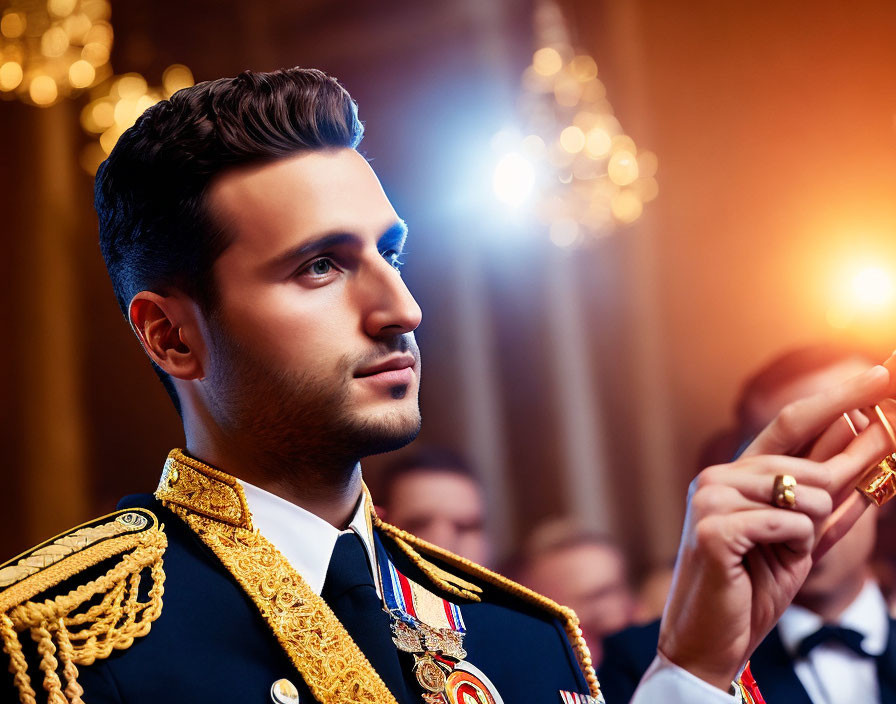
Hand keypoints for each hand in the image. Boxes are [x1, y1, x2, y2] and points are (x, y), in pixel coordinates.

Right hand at [657, 361, 895, 689]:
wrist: (712, 639)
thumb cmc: (755, 586)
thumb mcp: (804, 535)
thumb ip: (832, 488)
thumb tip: (870, 437)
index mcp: (739, 473)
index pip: (793, 422)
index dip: (839, 397)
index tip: (880, 374)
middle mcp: (720, 475)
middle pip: (809, 465)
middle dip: (832, 498)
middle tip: (805, 535)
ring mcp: (711, 497)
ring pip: (806, 496)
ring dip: (809, 533)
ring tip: (773, 556)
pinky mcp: (712, 528)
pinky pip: (789, 525)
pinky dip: (792, 548)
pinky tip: (759, 563)